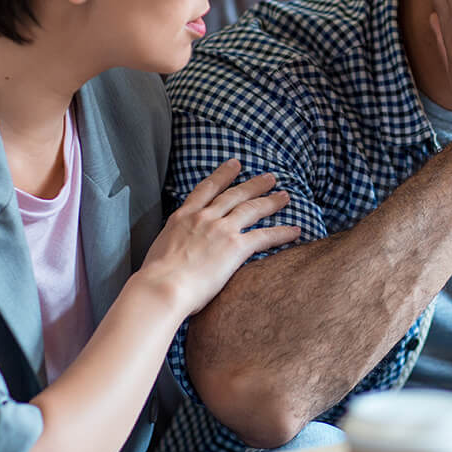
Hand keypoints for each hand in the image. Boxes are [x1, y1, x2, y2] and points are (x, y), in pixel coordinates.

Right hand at [136, 159, 299, 315]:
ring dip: (271, 201)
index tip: (234, 164)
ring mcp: (221, 229)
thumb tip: (178, 251)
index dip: (222, 175)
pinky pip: (265, 236)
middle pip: (234, 194)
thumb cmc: (155, 278)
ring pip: (252, 209)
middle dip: (254, 184)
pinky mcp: (235, 246)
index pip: (206, 189)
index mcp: (182, 217)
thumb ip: (174, 242)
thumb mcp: (160, 249)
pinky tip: (295, 230)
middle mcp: (203, 218)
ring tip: (285, 196)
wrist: (161, 287)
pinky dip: (282, 232)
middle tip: (269, 177)